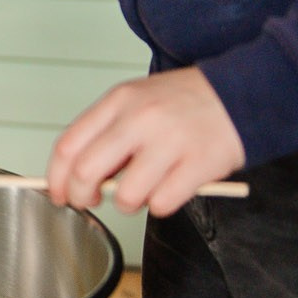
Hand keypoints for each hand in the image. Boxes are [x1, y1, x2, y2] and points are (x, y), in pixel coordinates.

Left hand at [45, 68, 245, 216]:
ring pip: (125, 195)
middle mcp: (140, 119)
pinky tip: (170, 188)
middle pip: (86, 173)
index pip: (68, 145)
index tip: (59, 193)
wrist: (241, 92)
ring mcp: (170, 141)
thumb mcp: (137, 101)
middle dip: (82, 197)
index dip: (56, 178)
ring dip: (127, 204)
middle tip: (92, 200)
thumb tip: (74, 175)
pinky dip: (160, 205)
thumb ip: (106, 132)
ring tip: (142, 191)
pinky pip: (161, 204)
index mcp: (119, 101)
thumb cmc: (184, 102)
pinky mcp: (199, 164)